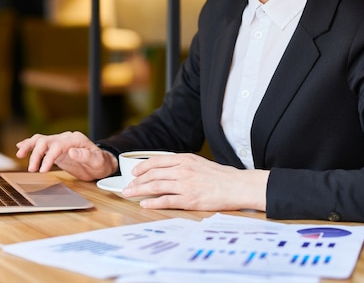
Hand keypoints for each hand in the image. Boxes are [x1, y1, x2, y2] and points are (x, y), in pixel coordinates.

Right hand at [15, 131, 117, 180]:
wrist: (101, 163)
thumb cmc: (100, 162)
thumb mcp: (97, 161)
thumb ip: (85, 155)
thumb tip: (72, 151)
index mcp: (75, 139)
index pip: (57, 145)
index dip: (48, 157)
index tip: (42, 170)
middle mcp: (66, 138)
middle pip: (46, 140)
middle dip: (36, 153)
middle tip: (31, 169)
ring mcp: (60, 143)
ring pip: (41, 139)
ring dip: (29, 146)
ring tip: (19, 154)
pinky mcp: (56, 149)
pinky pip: (41, 144)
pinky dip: (30, 144)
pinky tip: (21, 146)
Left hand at [122, 153, 268, 210]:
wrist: (235, 185)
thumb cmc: (219, 175)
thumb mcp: (199, 162)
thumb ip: (182, 164)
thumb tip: (166, 169)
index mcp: (185, 159)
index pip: (157, 161)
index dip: (143, 167)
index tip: (134, 172)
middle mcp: (183, 170)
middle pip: (153, 174)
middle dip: (137, 181)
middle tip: (127, 186)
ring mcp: (185, 185)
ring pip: (156, 187)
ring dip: (140, 191)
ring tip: (130, 194)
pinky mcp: (189, 200)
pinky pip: (166, 201)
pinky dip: (153, 202)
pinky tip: (144, 204)